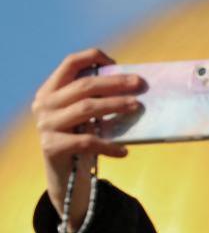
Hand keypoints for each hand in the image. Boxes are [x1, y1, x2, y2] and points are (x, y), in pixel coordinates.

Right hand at [32, 48, 142, 230]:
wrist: (65, 175)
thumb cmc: (82, 137)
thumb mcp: (87, 115)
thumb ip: (98, 98)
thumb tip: (134, 84)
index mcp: (51, 90)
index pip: (69, 63)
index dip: (92, 57)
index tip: (116, 62)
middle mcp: (44, 104)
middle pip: (84, 85)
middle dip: (115, 83)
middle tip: (140, 84)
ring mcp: (46, 125)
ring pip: (86, 109)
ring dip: (115, 106)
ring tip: (137, 107)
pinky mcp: (52, 146)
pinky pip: (87, 141)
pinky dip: (109, 145)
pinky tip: (124, 151)